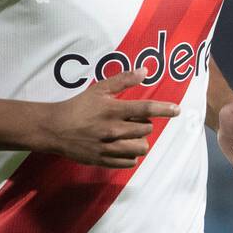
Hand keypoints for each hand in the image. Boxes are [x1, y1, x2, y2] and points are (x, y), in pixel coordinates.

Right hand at [38, 67, 179, 167]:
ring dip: (140, 141)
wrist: (55, 129)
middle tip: (133, 121)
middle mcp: (113, 130)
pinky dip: (131, 154)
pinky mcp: (104, 160)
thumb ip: (123, 80)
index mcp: (113, 110)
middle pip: (146, 130)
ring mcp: (109, 147)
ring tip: (131, 135)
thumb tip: (144, 71)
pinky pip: (130, 162)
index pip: (145, 109)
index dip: (165, 109)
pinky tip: (123, 146)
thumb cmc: (79, 106)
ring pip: (141, 148)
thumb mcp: (99, 89)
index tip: (177, 110)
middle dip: (145, 125)